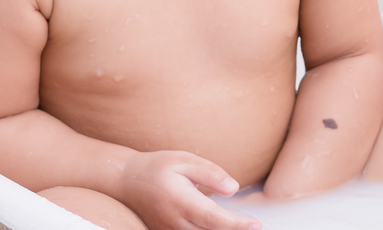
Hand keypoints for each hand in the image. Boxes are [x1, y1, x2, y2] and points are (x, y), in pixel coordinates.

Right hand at [117, 150, 261, 229]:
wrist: (127, 181)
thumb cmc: (159, 167)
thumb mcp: (184, 160)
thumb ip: (210, 174)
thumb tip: (233, 188)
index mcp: (181, 201)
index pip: (213, 219)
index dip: (236, 225)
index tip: (255, 224)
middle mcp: (175, 222)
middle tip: (254, 226)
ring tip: (242, 226)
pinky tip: (221, 226)